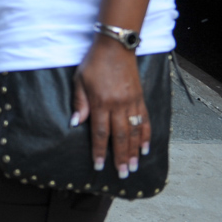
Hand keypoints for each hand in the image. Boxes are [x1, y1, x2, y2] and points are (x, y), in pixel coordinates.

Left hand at [73, 37, 149, 179]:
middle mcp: (118, 105)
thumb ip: (80, 103)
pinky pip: (145, 120)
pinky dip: (146, 135)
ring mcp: (131, 103)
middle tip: (123, 174)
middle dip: (120, 157)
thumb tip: (76, 123)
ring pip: (134, 132)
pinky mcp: (140, 98)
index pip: (100, 132)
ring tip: (134, 166)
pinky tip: (145, 148)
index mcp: (100, 102)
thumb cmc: (94, 63)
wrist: (116, 47)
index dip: (100, 151)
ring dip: (134, 151)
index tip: (99, 165)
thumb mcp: (79, 80)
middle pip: (120, 137)